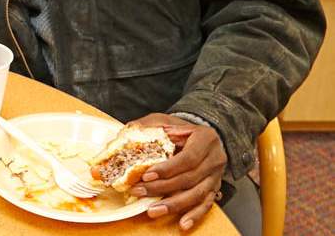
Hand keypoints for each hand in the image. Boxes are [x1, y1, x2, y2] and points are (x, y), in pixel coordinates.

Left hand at [127, 113, 226, 230]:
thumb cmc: (181, 129)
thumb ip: (149, 126)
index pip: (188, 158)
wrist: (204, 136)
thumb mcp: (165, 120)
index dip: (167, 169)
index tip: (147, 175)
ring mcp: (216, 175)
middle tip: (140, 191)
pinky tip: (182, 223)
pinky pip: (206, 205)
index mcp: (205, 138)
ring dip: (174, 205)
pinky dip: (194, 215)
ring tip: (153, 210)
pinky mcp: (214, 188)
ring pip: (197, 195)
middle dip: (162, 188)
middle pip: (190, 178)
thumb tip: (128, 133)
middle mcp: (214, 158)